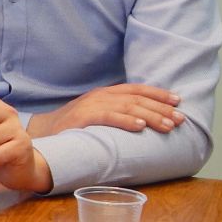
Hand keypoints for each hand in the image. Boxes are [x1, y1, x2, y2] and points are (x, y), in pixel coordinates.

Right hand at [28, 83, 184, 137]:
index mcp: (104, 93)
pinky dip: (126, 120)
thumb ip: (115, 113)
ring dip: (151, 115)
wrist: (41, 132)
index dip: (158, 94)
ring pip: (128, 106)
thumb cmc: (72, 127)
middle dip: (161, 107)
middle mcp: (100, 96)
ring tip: (168, 125)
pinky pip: (108, 117)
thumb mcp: (95, 114)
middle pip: (137, 98)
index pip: (136, 89)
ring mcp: (91, 105)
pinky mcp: (82, 118)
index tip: (178, 101)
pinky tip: (141, 126)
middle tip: (180, 118)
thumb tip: (143, 120)